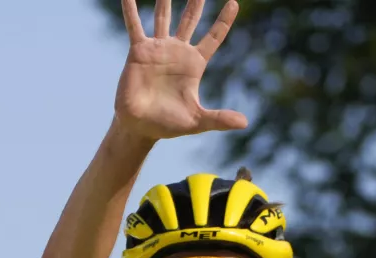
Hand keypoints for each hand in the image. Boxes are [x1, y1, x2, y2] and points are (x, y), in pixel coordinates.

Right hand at [115, 0, 247, 140]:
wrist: (140, 126)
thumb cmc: (168, 124)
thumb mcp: (198, 121)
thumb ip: (220, 118)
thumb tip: (245, 123)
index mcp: (194, 64)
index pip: (214, 37)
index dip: (223, 21)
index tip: (233, 3)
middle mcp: (177, 52)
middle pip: (190, 20)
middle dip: (196, 2)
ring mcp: (158, 49)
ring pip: (163, 17)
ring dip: (165, 0)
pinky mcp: (139, 51)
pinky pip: (134, 26)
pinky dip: (131, 9)